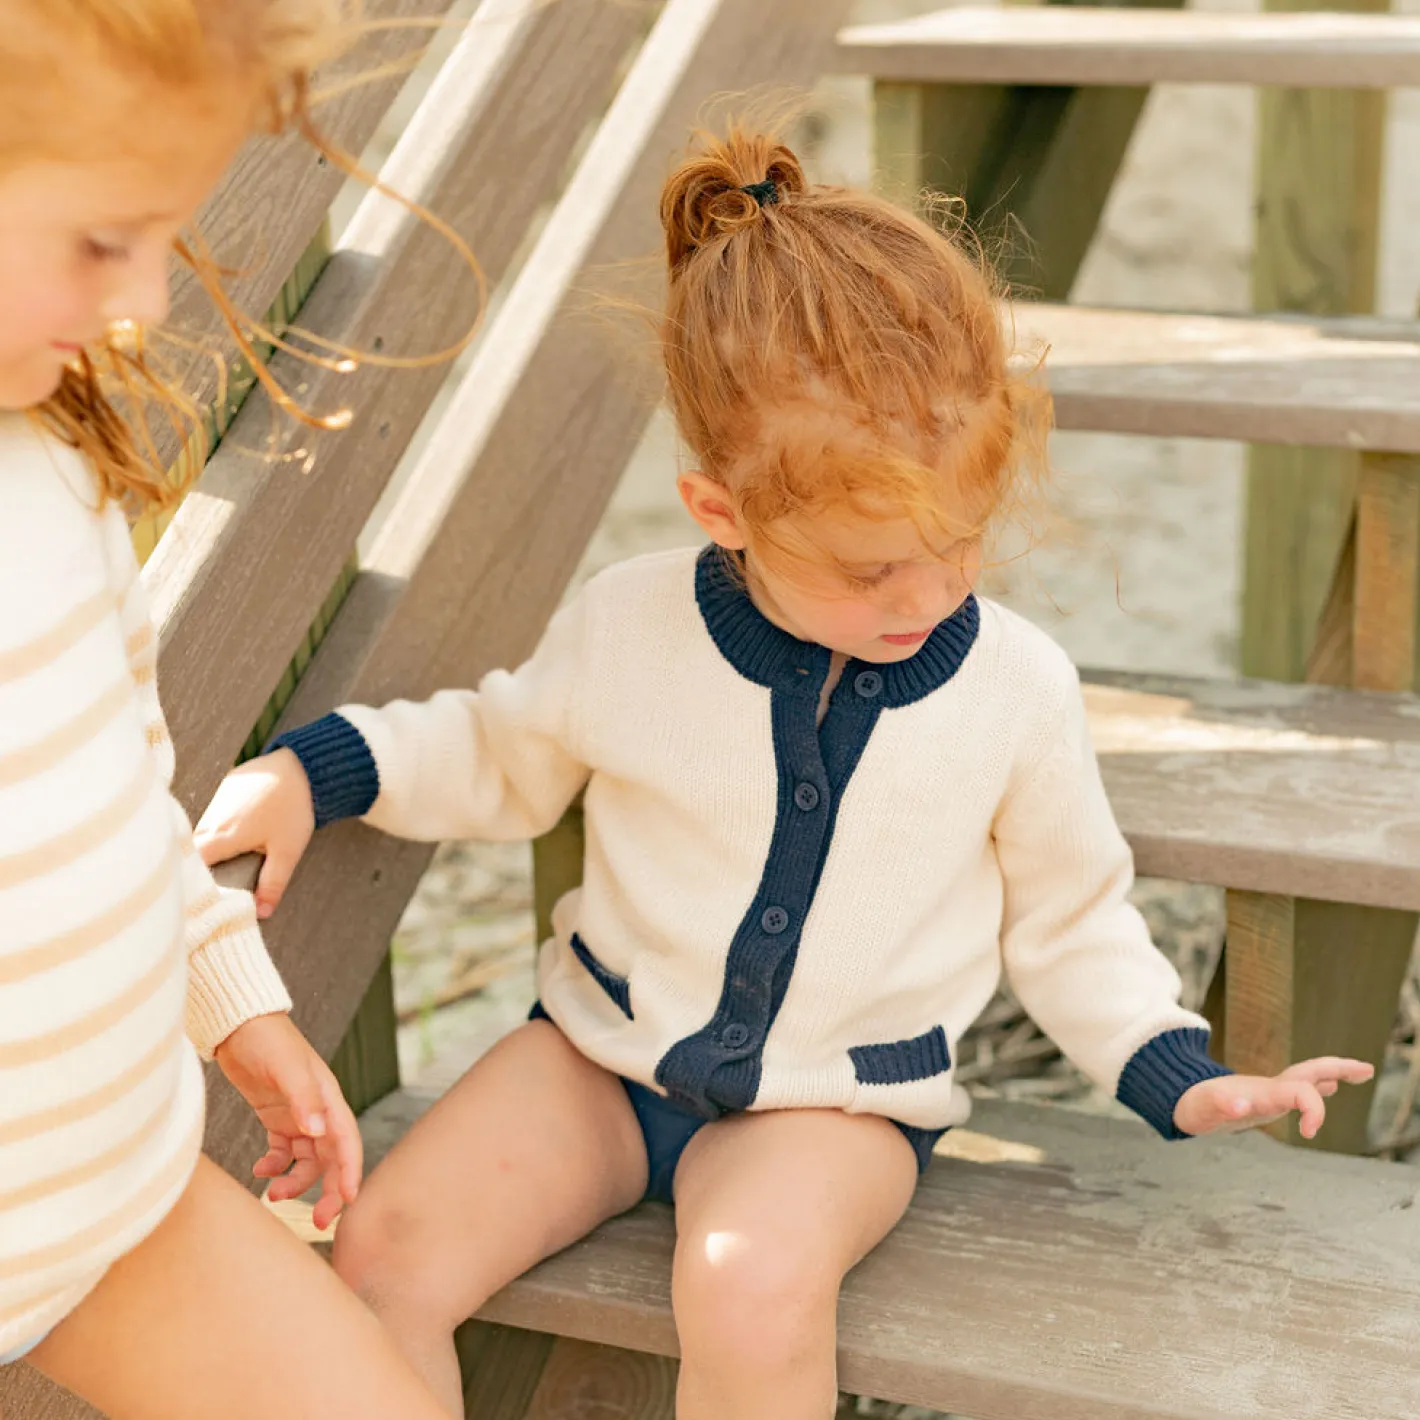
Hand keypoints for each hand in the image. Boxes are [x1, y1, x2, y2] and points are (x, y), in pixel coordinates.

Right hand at [196, 749, 314, 917]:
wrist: (300, 766)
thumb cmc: (293, 809)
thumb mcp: (287, 852)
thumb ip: (272, 883)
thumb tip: (261, 913)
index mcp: (223, 836)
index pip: (191, 863)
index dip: (190, 879)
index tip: (195, 892)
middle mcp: (213, 817)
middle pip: (193, 847)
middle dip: (198, 863)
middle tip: (209, 880)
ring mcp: (218, 798)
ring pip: (203, 827)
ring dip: (209, 842)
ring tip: (223, 857)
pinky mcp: (226, 786)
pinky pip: (214, 810)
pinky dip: (219, 823)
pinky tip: (235, 829)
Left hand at [215, 1013, 362, 1229]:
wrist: (239, 1025)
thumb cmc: (268, 1041)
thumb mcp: (286, 1068)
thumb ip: (304, 1099)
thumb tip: (319, 1133)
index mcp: (329, 1098)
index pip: (347, 1141)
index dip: (351, 1171)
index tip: (349, 1200)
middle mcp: (319, 1111)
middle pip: (332, 1159)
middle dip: (330, 1191)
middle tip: (320, 1223)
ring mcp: (298, 1116)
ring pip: (307, 1161)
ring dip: (296, 1182)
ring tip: (273, 1195)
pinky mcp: (277, 1118)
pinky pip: (283, 1153)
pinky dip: (275, 1167)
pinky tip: (259, 1170)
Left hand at [1174, 1056, 1374, 1140]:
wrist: (1180, 1102)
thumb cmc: (1195, 1106)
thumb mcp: (1206, 1108)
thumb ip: (1223, 1104)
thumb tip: (1240, 1102)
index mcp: (1264, 1092)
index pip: (1300, 1092)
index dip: (1313, 1108)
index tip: (1310, 1132)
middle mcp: (1271, 1089)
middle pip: (1310, 1072)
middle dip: (1337, 1069)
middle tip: (1366, 1069)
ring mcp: (1270, 1092)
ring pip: (1307, 1078)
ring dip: (1333, 1074)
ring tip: (1359, 1071)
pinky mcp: (1265, 1099)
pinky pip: (1297, 1089)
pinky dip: (1316, 1087)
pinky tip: (1328, 1087)